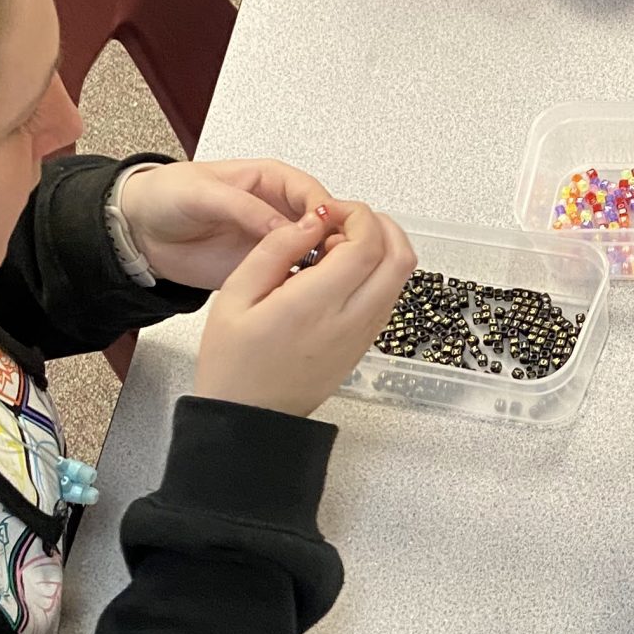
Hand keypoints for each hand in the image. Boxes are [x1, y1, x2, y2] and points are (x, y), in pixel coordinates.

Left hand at [116, 159, 332, 289]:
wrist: (140, 231)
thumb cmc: (167, 196)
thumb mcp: (203, 192)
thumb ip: (245, 207)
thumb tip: (284, 226)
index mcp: (270, 180)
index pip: (312, 193)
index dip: (325, 212)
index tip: (327, 232)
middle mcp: (276, 211)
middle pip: (321, 226)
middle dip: (330, 243)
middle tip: (331, 261)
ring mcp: (271, 242)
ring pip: (312, 254)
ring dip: (320, 268)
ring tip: (318, 281)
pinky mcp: (261, 268)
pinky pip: (290, 277)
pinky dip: (300, 287)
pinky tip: (300, 294)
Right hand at [193, 202, 415, 419]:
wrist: (249, 421)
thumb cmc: (234, 365)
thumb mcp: (234, 296)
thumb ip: (275, 249)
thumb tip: (312, 220)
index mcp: (317, 305)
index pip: (368, 244)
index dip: (355, 215)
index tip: (327, 212)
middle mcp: (351, 320)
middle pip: (400, 257)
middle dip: (377, 225)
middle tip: (339, 223)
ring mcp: (363, 335)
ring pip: (399, 277)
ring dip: (379, 249)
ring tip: (332, 250)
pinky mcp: (363, 344)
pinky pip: (387, 297)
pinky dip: (375, 273)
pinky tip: (336, 274)